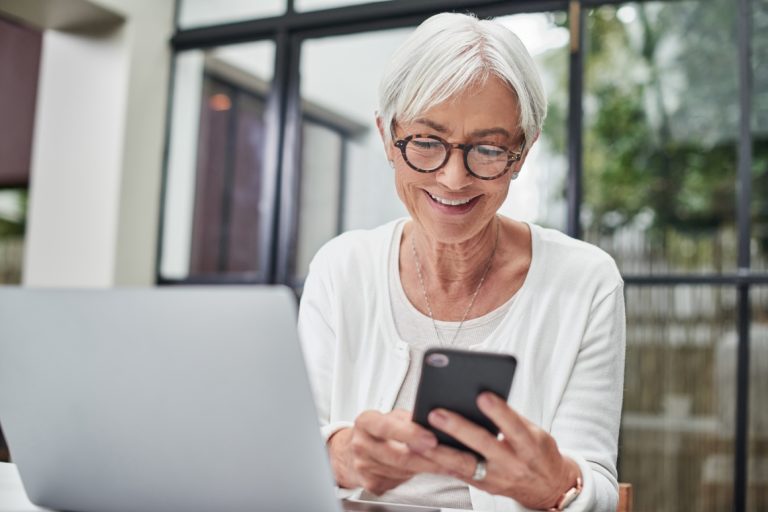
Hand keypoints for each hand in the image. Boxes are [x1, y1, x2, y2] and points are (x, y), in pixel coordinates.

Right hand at [327, 409, 442, 495]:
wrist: (350, 453)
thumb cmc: (376, 431)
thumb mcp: (389, 416)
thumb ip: (409, 419)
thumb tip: (437, 423)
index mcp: (366, 422)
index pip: (387, 427)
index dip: (411, 434)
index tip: (432, 438)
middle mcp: (361, 445)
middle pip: (399, 456)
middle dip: (431, 458)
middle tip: (455, 458)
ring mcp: (365, 467)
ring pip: (405, 471)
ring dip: (431, 469)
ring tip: (452, 464)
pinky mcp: (372, 484)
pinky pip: (401, 481)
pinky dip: (420, 476)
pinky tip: (433, 471)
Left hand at [422, 392, 581, 509]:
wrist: (547, 488)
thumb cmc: (538, 452)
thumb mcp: (535, 432)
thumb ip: (511, 417)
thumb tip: (482, 395)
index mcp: (530, 446)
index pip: (514, 427)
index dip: (499, 412)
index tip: (483, 395)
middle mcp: (513, 464)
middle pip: (484, 445)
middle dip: (458, 429)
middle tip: (437, 413)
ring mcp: (496, 478)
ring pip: (464, 464)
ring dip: (439, 450)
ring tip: (419, 436)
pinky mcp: (482, 486)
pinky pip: (458, 473)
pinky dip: (440, 462)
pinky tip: (424, 451)